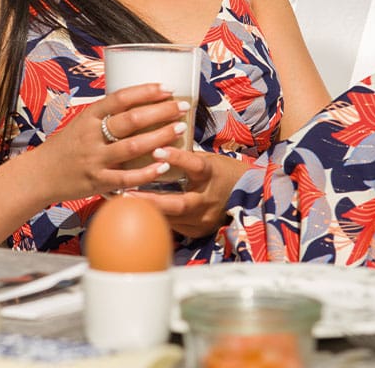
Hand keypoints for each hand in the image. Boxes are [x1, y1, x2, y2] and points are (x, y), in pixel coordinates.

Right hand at [27, 82, 190, 203]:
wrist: (39, 175)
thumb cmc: (64, 147)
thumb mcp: (80, 123)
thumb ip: (105, 116)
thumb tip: (138, 102)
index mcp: (88, 116)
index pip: (119, 98)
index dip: (145, 92)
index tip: (166, 88)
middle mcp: (91, 135)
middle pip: (131, 120)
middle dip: (160, 112)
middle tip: (182, 107)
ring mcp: (94, 159)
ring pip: (132, 147)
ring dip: (159, 137)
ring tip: (180, 129)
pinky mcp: (97, 181)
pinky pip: (126, 178)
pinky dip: (147, 172)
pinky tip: (164, 165)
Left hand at [128, 148, 251, 238]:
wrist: (250, 196)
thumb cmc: (223, 172)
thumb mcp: (208, 160)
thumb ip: (185, 158)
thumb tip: (155, 142)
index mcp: (212, 175)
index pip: (196, 165)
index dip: (178, 158)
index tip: (158, 150)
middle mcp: (208, 200)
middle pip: (178, 204)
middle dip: (151, 200)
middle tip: (127, 194)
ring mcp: (203, 219)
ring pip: (172, 219)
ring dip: (148, 212)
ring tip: (124, 206)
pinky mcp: (198, 231)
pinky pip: (173, 227)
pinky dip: (156, 219)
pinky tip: (136, 215)